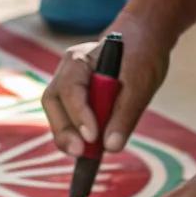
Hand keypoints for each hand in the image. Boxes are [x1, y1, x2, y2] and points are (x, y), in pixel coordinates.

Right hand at [41, 16, 169, 157]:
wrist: (142, 40)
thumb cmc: (142, 55)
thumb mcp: (141, 84)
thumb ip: (125, 114)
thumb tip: (111, 147)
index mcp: (80, 59)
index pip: (71, 89)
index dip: (79, 115)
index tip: (92, 138)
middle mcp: (67, 71)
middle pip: (53, 103)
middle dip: (64, 131)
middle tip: (81, 153)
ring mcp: (68, 84)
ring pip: (57, 112)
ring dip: (68, 136)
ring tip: (86, 156)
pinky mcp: (75, 98)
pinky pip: (68, 117)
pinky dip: (77, 134)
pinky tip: (90, 150)